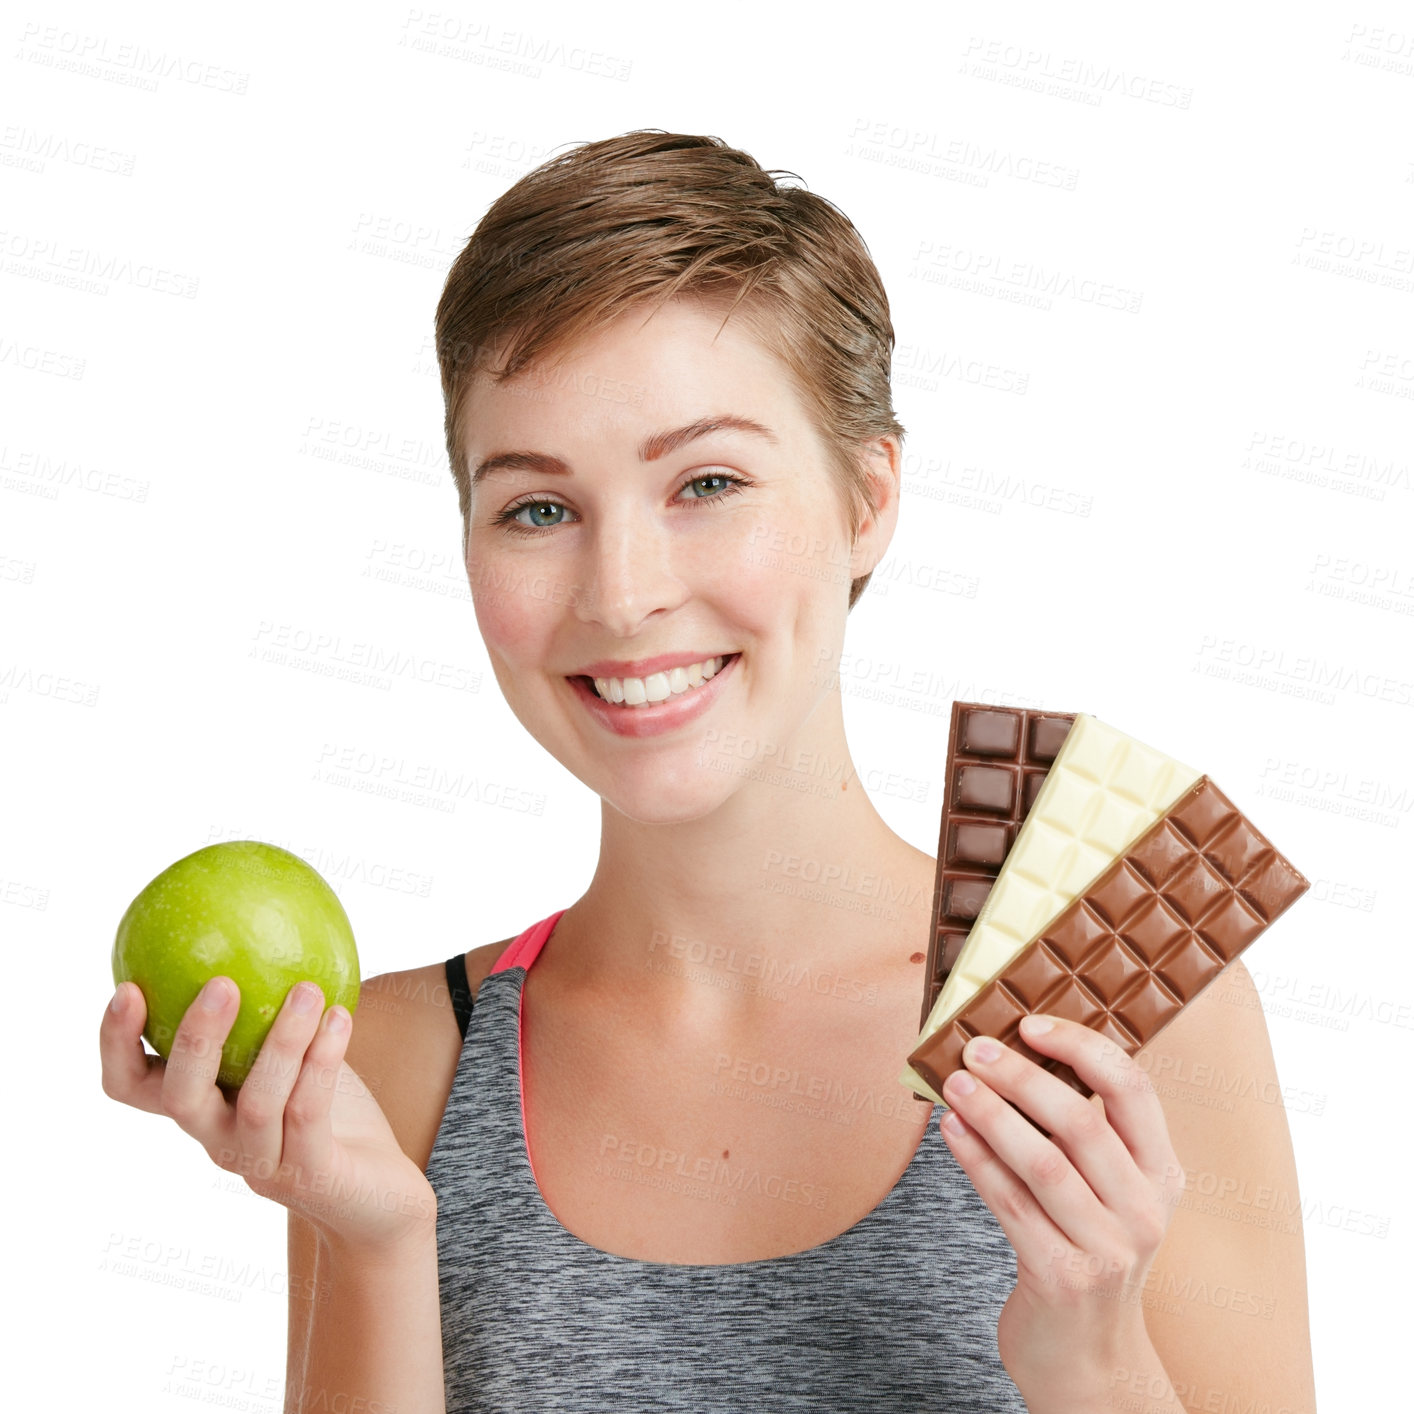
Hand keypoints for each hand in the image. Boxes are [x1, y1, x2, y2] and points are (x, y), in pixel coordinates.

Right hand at [100, 976, 434, 1253]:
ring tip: (306, 989)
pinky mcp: (309, 1174)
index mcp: (201, 1107)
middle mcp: (218, 1139)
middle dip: (194, 1039)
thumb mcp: (292, 1050)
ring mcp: (261, 1163)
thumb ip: (269, 1003)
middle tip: (220, 982)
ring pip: (257, 1102)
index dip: (116, 1044)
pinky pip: (310, 1112)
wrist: (377, 1194)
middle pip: (180, 1097)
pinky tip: (341, 1017)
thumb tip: (261, 918)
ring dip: (281, 1041)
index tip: (127, 987)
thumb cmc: (329, 1108)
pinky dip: (323, 1061)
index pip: (131, 1086)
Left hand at [937, 1014, 1183, 1399]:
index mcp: (1163, 1174)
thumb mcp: (1110, 1194)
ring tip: (953, 1084)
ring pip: (1042, 1162)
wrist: (1089, 1359)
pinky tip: (951, 1130)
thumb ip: (1083, 1135)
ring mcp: (1107, 1249)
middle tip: (975, 1049)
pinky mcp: (1062, 1277)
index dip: (1080, 1046)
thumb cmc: (1088, 1252)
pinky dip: (975, 1160)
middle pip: (1081, 1122)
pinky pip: (1009, 1203)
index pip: (1133, 1089)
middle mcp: (1145, 1209)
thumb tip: (1012, 1052)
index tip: (1030, 1023)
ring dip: (991, 1115)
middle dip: (1020, 1077)